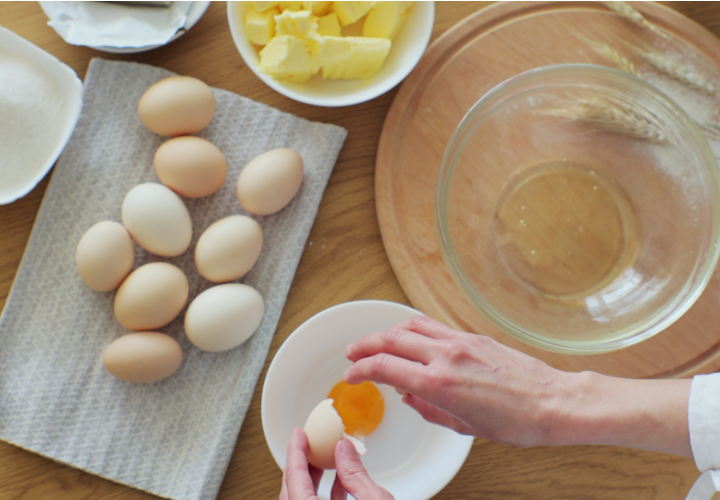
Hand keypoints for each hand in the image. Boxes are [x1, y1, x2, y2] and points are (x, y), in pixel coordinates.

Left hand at [280, 427, 393, 499]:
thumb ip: (355, 474)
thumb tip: (343, 448)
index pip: (294, 478)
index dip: (295, 452)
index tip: (298, 433)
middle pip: (292, 489)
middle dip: (300, 462)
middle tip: (306, 441)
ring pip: (303, 498)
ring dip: (312, 477)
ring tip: (323, 456)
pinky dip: (325, 492)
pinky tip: (340, 479)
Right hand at [344, 315, 691, 456]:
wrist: (552, 402)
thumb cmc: (515, 421)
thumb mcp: (464, 426)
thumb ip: (429, 409)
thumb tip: (409, 397)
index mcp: (439, 383)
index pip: (385, 367)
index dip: (361, 370)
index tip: (350, 375)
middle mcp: (446, 356)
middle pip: (390, 339)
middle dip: (364, 345)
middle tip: (351, 354)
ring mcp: (460, 342)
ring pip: (410, 326)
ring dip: (386, 332)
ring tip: (375, 342)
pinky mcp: (472, 336)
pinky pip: (433, 325)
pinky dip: (413, 328)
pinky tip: (410, 336)